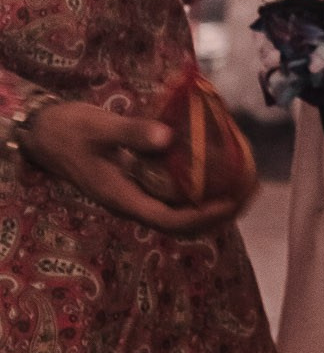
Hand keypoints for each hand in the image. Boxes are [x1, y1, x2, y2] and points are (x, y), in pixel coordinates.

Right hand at [20, 102, 238, 232]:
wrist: (45, 135)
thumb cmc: (70, 130)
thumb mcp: (99, 127)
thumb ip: (131, 133)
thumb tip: (168, 138)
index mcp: (122, 199)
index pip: (170, 221)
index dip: (203, 216)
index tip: (231, 201)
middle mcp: (133, 204)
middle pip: (183, 225)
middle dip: (219, 213)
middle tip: (250, 190)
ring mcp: (137, 197)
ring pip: (182, 213)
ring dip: (214, 204)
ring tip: (244, 184)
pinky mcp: (140, 185)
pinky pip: (175, 196)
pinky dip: (200, 189)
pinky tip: (219, 171)